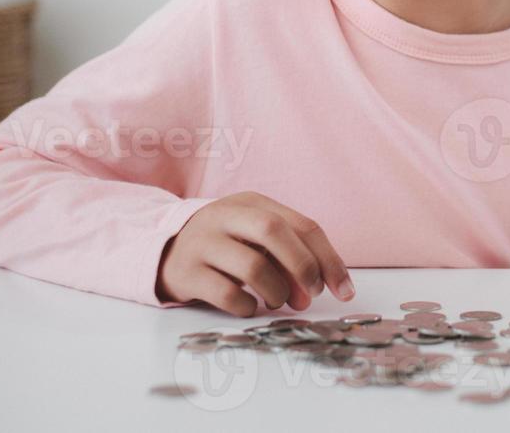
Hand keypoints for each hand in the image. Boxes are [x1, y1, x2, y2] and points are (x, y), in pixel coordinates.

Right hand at [156, 191, 353, 316]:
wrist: (164, 251)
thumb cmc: (225, 246)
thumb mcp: (254, 238)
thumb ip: (287, 258)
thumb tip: (311, 293)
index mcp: (253, 202)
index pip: (303, 224)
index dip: (329, 259)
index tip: (345, 290)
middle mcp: (226, 216)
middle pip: (275, 232)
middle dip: (303, 267)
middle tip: (311, 295)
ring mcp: (203, 242)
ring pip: (252, 266)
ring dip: (275, 291)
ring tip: (276, 300)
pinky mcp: (186, 272)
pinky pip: (227, 294)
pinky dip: (247, 307)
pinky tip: (249, 306)